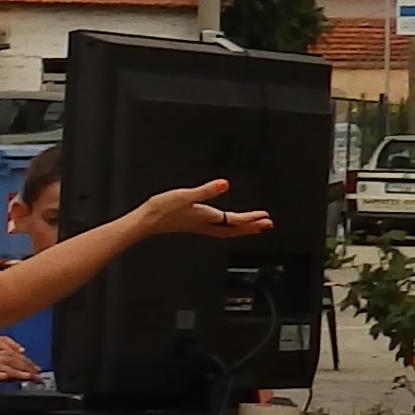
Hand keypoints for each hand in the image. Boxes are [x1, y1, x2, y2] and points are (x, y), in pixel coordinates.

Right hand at [139, 180, 267, 238]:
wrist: (147, 221)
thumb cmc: (163, 208)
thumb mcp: (186, 195)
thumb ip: (206, 190)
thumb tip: (225, 184)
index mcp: (206, 216)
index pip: (234, 219)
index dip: (251, 218)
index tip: (265, 216)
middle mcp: (205, 223)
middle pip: (234, 229)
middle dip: (251, 227)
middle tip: (267, 225)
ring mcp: (199, 225)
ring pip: (227, 231)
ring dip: (241, 229)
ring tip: (253, 227)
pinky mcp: (193, 224)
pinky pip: (218, 228)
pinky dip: (228, 227)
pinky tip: (226, 223)